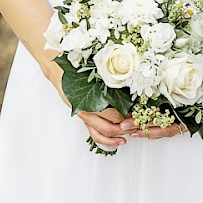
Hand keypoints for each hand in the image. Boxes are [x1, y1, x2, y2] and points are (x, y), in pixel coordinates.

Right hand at [44, 65, 184, 146]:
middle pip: (112, 124)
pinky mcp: (85, 119)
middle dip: (129, 125)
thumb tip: (130, 60)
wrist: (58, 70)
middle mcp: (87, 108)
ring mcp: (86, 115)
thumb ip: (109, 67)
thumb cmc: (75, 65)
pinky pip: (95, 135)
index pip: (114, 111)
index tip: (144, 110)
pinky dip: (108, 141)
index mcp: (90, 95)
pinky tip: (120, 142)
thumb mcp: (92, 64)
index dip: (130, 113)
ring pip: (104, 133)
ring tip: (133, 133)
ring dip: (120, 135)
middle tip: (143, 121)